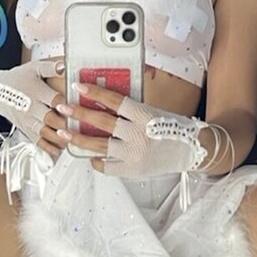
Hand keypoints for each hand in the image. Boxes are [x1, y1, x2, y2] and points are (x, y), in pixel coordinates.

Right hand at [0, 58, 74, 160]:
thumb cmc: (18, 79)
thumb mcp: (34, 68)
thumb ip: (51, 68)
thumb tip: (64, 65)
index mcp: (35, 92)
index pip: (53, 99)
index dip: (65, 105)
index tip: (76, 108)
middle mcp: (32, 108)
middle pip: (50, 119)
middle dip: (64, 125)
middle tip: (78, 128)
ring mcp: (28, 120)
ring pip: (45, 132)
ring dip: (58, 138)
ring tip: (72, 141)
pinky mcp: (26, 129)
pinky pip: (37, 141)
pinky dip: (48, 147)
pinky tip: (59, 150)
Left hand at [53, 82, 209, 176]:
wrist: (193, 151)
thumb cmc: (174, 129)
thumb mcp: (154, 112)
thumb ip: (131, 111)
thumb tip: (103, 103)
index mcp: (144, 116)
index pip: (114, 101)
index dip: (94, 93)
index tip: (78, 86)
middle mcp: (137, 135)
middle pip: (101, 122)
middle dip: (78, 113)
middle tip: (63, 107)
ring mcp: (133, 154)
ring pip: (98, 145)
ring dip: (77, 138)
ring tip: (63, 131)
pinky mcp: (132, 170)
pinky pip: (107, 166)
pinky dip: (96, 161)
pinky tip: (90, 156)